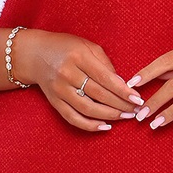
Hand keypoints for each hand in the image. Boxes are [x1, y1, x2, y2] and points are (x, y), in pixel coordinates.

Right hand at [17, 30, 143, 131]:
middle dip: (120, 105)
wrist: (34, 54)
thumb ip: (105, 63)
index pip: (105, 78)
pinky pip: (73, 118)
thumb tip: (122, 84)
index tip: (137, 98)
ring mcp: (59, 90)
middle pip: (98, 95)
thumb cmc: (65, 47)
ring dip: (109, 115)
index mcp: (78, 56)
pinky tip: (105, 126)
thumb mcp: (87, 46)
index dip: (123, 91)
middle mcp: (67, 74)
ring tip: (126, 117)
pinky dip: (89, 125)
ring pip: (87, 109)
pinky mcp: (54, 102)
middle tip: (136, 110)